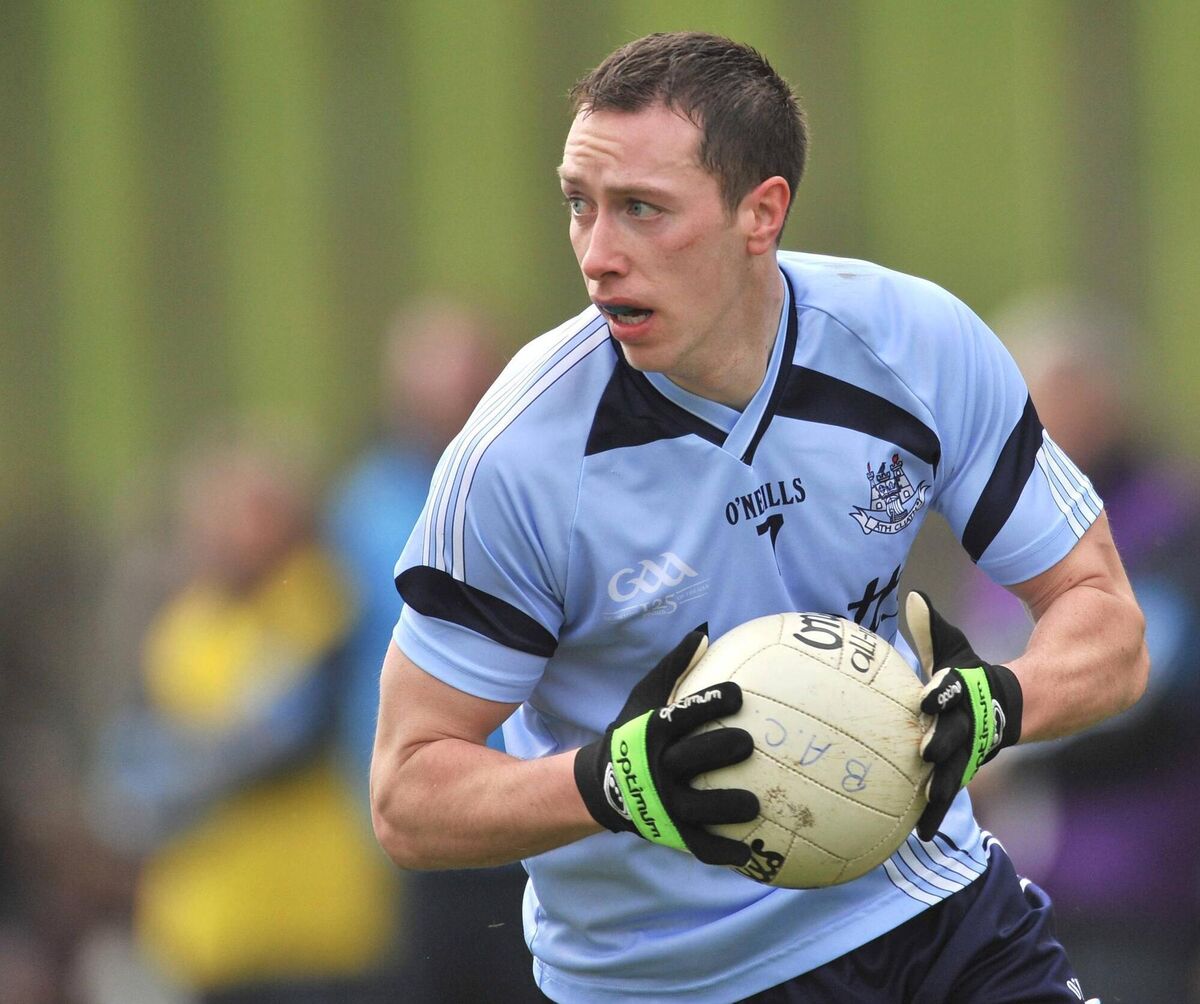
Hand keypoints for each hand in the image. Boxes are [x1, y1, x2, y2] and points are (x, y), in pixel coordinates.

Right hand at [574, 630, 758, 865]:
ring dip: (726, 806)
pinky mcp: (671, 831)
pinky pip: (698, 846)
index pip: (682, 715)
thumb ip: (674, 668)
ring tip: (755, 805)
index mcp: (654, 732)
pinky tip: (750, 855)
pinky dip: (722, 853)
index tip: (738, 694)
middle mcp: (658, 767)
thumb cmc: (634, 733)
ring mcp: (664, 802)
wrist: (603, 784)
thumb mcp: (645, 697)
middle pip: (691, 759)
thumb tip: (703, 633)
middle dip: (720, 750)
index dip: (709, 704)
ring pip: (697, 807)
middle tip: (748, 743)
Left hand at [905, 591, 1022, 840]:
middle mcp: (968, 727)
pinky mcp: (960, 771)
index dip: (942, 693)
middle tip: (924, 761)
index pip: (952, 691)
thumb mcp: (955, 650)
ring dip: (939, 797)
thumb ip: (932, 628)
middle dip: (942, 751)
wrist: (1013, 706)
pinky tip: (918, 836)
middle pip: (955, 741)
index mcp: (964, 694)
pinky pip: (944, 792)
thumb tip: (915, 597)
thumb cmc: (970, 673)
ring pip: (952, 776)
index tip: (926, 697)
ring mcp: (967, 753)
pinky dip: (934, 812)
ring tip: (924, 823)